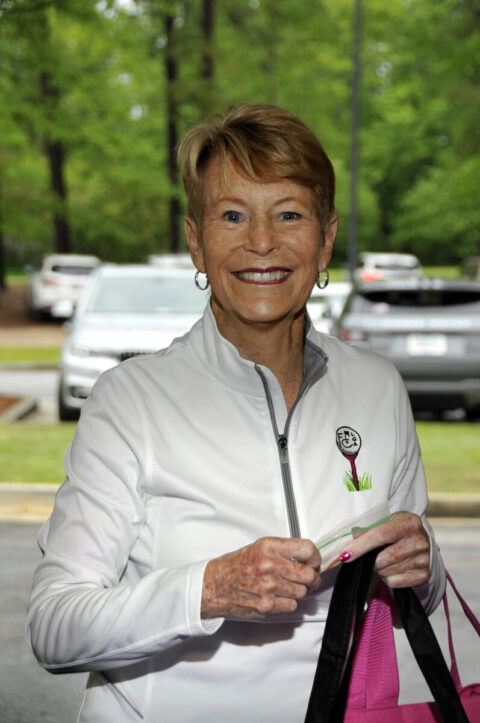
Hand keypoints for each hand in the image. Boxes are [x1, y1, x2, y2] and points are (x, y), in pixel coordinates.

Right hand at [201, 537, 321, 618]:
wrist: (213, 586)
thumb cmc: (235, 566)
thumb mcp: (258, 548)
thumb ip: (282, 551)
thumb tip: (307, 558)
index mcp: (268, 547)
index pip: (307, 549)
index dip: (316, 557)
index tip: (315, 562)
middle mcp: (269, 565)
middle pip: (309, 574)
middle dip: (313, 578)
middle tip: (310, 579)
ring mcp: (268, 586)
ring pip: (302, 591)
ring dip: (299, 591)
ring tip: (287, 587)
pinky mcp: (266, 605)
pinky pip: (292, 606)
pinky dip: (288, 603)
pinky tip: (277, 597)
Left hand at [339, 511, 429, 588]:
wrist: (422, 541)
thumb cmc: (399, 530)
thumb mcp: (386, 522)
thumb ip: (369, 529)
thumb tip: (351, 537)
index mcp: (409, 523)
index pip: (380, 534)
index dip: (360, 546)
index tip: (344, 555)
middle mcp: (419, 540)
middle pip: (383, 558)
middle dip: (370, 561)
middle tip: (369, 557)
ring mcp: (424, 559)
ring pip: (387, 572)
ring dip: (379, 569)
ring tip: (383, 561)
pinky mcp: (424, 575)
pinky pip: (395, 582)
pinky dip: (388, 578)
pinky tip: (393, 568)